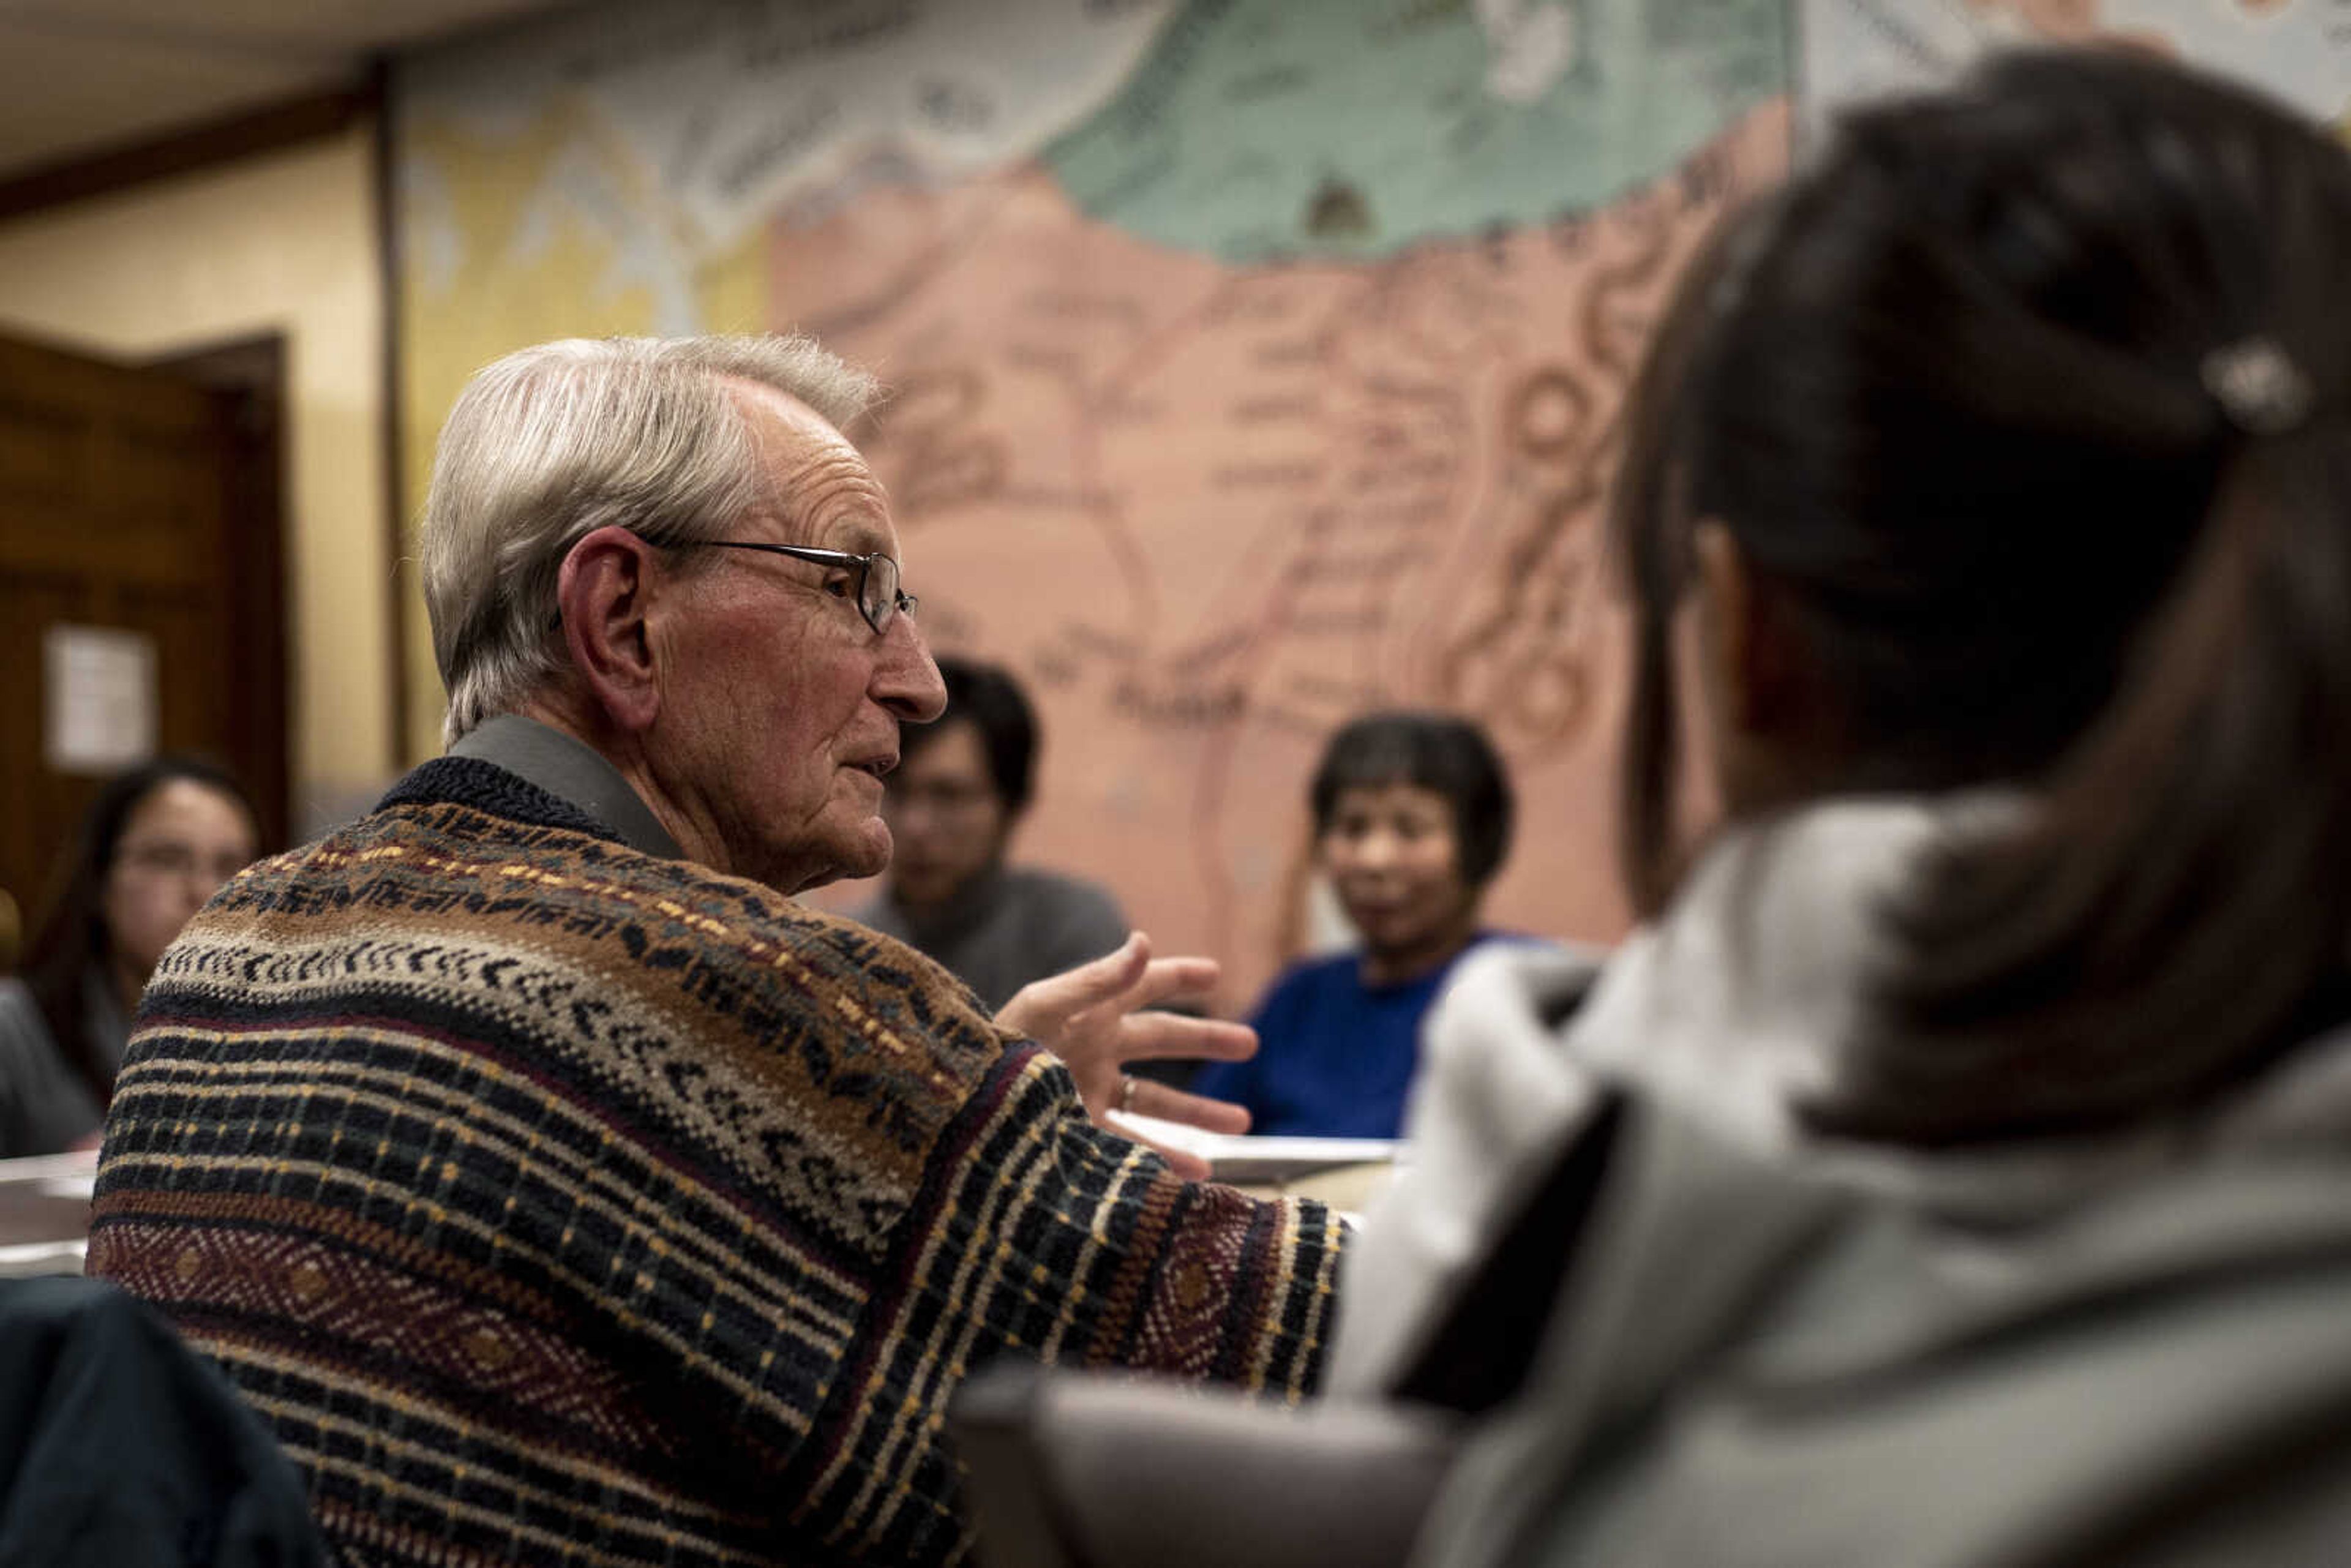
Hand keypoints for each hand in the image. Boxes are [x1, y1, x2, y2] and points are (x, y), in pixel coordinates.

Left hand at [996, 932, 1255, 1179]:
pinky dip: (1169, 1160)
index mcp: (1088, 1010)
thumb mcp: (1045, 1007)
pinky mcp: (1081, 1134)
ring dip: (1200, 1111)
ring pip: (1158, 1101)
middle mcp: (1095, 1049)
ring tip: (1243, 1123)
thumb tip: (1144, 941)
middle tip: (1250, 1044)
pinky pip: (1134, 1147)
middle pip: (1162, 1040)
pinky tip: (1200, 1173)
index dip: (1177, 976)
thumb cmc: (997, 1049)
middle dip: (1206, 1041)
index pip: (1142, 984)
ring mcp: (1090, 1093)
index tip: (1214, 973)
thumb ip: (1097, 980)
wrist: (957, 1112)